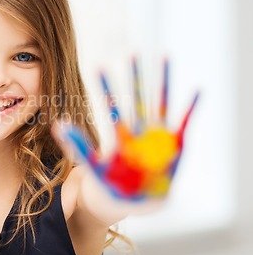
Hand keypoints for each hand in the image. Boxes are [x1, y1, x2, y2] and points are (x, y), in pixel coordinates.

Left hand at [53, 58, 197, 207]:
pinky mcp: (175, 146)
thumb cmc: (109, 184)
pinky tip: (197, 90)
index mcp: (120, 136)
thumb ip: (77, 146)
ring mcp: (158, 137)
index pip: (113, 107)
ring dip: (163, 81)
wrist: (130, 203)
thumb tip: (57, 124)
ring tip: (163, 56)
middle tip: (133, 52)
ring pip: (160, 103)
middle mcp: (139, 132)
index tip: (98, 66)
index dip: (106, 88)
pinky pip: (184, 123)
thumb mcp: (92, 165)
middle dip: (136, 76)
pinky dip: (191, 107)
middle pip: (138, 98)